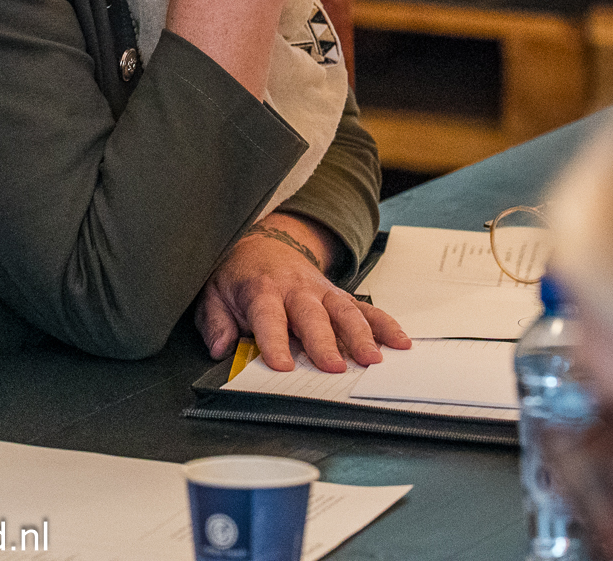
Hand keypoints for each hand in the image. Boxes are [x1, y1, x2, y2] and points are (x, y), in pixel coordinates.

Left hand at [194, 217, 409, 373]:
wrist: (264, 245)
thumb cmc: (238, 277)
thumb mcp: (213, 294)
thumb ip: (215, 322)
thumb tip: (220, 348)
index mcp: (262, 291)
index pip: (268, 317)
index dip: (275, 341)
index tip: (282, 366)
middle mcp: (296, 290)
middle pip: (312, 316)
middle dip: (325, 342)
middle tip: (335, 367)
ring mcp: (322, 292)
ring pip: (344, 311)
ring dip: (361, 335)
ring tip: (374, 359)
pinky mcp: (339, 296)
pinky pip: (364, 309)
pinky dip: (383, 324)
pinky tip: (400, 342)